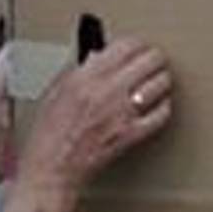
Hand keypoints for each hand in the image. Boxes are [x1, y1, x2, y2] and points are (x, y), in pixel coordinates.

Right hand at [17, 38, 174, 193]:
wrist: (52, 168)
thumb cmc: (49, 134)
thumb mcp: (55, 90)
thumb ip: (78, 70)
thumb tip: (98, 56)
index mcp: (86, 77)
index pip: (126, 46)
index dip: (137, 43)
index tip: (138, 46)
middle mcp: (106, 91)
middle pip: (150, 60)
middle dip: (154, 58)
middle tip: (154, 60)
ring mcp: (121, 113)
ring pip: (160, 84)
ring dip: (162, 80)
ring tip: (159, 79)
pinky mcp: (131, 134)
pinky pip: (160, 114)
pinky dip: (163, 107)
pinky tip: (159, 105)